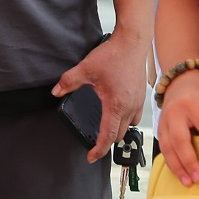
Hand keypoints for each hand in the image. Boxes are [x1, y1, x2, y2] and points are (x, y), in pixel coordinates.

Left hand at [55, 36, 150, 162]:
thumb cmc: (114, 55)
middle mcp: (129, 107)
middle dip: (106, 142)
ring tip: (105, 131)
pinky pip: (135, 116)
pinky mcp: (141, 96)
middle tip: (94, 145)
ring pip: (129, 127)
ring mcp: (138, 102)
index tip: (90, 157)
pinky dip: (126, 120)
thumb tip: (56, 91)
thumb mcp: (86, 69)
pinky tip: (117, 113)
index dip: (98, 150)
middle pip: (119, 135)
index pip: (107, 137)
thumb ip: (69, 82)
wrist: (133, 41)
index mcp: (115, 105)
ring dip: (118, 131)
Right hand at [156, 69, 198, 186]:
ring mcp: (164, 122)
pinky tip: (178, 174)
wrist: (180, 81)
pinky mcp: (159, 129)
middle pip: (180, 141)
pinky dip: (170, 162)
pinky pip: (163, 148)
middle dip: (189, 162)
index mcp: (191, 104)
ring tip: (187, 182)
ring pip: (168, 148)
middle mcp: (174, 114)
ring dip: (177, 167)